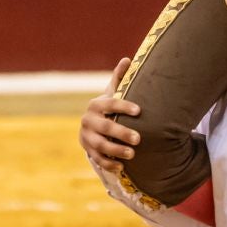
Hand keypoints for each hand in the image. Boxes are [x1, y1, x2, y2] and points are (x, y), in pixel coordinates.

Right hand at [78, 57, 140, 172]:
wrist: (91, 126)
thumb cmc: (107, 108)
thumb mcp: (111, 93)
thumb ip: (119, 78)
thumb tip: (128, 59)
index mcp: (96, 104)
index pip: (110, 103)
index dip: (124, 106)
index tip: (139, 111)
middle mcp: (88, 120)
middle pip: (105, 127)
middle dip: (121, 133)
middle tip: (139, 138)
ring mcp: (87, 136)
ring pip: (100, 145)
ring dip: (116, 150)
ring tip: (132, 154)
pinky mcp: (88, 150)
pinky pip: (97, 159)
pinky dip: (109, 164)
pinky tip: (122, 167)